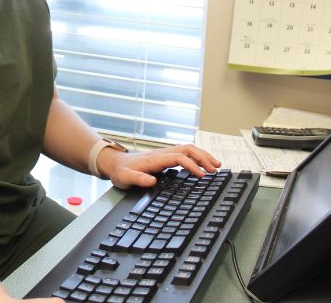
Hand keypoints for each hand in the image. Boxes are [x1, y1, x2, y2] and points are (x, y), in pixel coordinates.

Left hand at [103, 144, 220, 188]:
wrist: (114, 163)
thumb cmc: (120, 171)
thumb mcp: (125, 178)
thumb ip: (137, 179)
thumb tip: (151, 181)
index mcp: (155, 159)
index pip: (179, 157)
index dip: (192, 165)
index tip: (202, 175)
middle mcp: (161, 153)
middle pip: (187, 149)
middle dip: (203, 157)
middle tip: (215, 169)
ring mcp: (164, 154)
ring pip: (187, 149)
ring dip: (202, 155)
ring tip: (216, 166)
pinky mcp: (165, 157)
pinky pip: (184, 153)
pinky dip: (196, 157)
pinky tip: (203, 165)